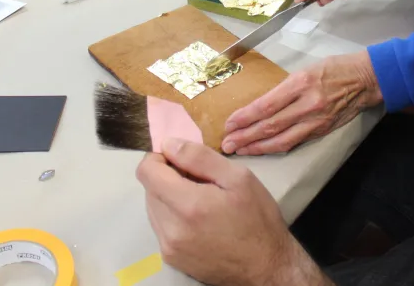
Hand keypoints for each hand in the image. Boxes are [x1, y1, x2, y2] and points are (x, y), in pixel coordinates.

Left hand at [137, 139, 328, 285]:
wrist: (266, 268)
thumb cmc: (258, 220)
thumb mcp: (239, 178)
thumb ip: (200, 158)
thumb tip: (169, 144)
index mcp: (188, 205)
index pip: (147, 171)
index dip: (159, 156)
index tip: (178, 155)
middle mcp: (171, 229)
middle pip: (149, 188)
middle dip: (168, 176)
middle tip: (198, 178)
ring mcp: (168, 247)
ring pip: (153, 207)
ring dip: (169, 195)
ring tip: (200, 198)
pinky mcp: (171, 258)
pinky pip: (160, 226)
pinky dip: (173, 215)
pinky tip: (197, 217)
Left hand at [222, 51, 382, 155]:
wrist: (367, 79)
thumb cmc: (334, 68)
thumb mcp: (305, 69)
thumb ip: (284, 89)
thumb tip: (259, 106)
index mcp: (300, 83)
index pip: (266, 105)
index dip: (245, 117)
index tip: (229, 124)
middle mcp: (307, 104)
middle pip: (270, 125)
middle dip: (245, 137)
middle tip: (226, 145)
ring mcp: (316, 120)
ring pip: (281, 139)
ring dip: (257, 147)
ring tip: (238, 151)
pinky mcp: (322, 130)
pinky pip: (295, 142)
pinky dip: (276, 147)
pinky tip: (263, 150)